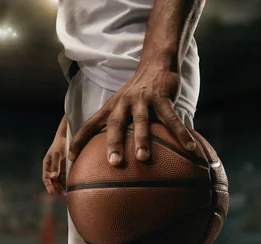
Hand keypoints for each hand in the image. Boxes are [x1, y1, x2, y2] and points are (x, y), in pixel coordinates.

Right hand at [42, 135, 66, 195]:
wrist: (66, 137)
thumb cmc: (59, 145)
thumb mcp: (56, 155)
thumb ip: (55, 166)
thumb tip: (53, 177)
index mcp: (46, 164)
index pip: (46, 177)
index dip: (48, 185)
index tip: (51, 193)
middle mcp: (51, 167)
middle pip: (52, 181)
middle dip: (56, 188)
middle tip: (61, 195)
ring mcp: (58, 168)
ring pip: (58, 180)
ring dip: (61, 187)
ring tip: (65, 194)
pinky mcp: (64, 167)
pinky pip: (64, 177)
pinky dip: (66, 182)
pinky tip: (69, 187)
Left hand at [68, 65, 195, 165]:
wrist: (155, 64)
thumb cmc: (137, 93)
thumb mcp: (121, 106)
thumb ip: (117, 127)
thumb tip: (109, 156)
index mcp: (111, 108)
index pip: (90, 124)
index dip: (79, 139)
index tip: (71, 158)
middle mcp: (123, 104)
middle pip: (115, 125)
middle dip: (113, 143)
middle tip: (112, 163)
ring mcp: (142, 100)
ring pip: (141, 122)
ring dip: (142, 140)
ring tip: (142, 158)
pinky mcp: (162, 98)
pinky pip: (171, 118)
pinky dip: (180, 133)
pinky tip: (189, 148)